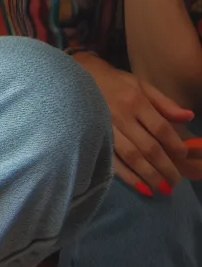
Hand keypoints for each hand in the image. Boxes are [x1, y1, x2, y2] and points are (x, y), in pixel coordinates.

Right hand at [74, 52, 201, 192]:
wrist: (78, 78)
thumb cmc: (114, 83)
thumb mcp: (140, 85)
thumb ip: (164, 103)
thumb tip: (189, 117)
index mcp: (135, 101)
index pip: (161, 128)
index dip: (175, 145)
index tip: (183, 156)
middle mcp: (120, 116)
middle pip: (148, 147)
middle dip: (166, 168)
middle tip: (176, 182)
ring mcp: (104, 128)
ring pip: (131, 157)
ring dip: (149, 175)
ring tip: (162, 188)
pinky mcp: (92, 137)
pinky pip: (111, 160)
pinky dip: (127, 176)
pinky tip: (141, 187)